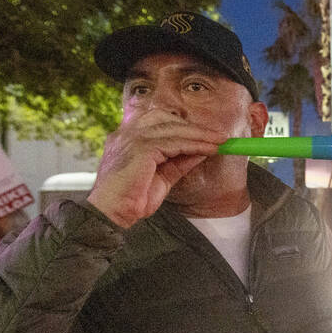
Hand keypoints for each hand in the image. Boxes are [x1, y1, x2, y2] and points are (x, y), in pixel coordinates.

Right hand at [86, 107, 224, 228]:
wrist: (111, 214)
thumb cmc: (132, 200)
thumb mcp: (162, 177)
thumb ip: (179, 161)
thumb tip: (201, 151)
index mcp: (128, 138)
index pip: (160, 122)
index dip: (185, 126)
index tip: (207, 135)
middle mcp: (127, 133)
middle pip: (166, 118)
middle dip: (194, 127)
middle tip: (219, 136)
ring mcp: (132, 138)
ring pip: (173, 128)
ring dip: (199, 134)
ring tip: (220, 142)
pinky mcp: (140, 147)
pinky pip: (174, 142)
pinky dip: (194, 145)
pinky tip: (208, 150)